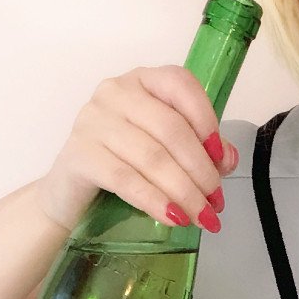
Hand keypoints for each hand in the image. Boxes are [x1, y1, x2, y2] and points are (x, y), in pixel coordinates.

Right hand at [39, 63, 238, 234]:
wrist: (70, 193)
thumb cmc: (122, 164)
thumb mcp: (165, 151)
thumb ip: (200, 149)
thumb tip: (228, 159)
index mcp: (142, 80)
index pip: (180, 85)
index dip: (207, 122)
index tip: (222, 161)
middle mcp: (115, 91)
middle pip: (170, 128)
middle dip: (200, 170)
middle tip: (215, 203)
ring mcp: (93, 120)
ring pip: (151, 156)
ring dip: (184, 191)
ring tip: (201, 217)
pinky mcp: (79, 154)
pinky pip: (125, 179)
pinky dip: (154, 201)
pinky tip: (173, 218)